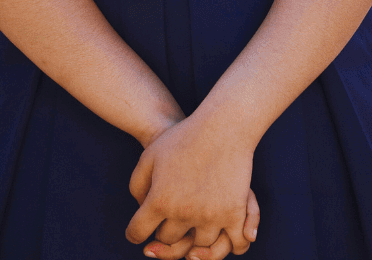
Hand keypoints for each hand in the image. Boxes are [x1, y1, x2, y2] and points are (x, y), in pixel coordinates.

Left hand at [127, 111, 259, 258]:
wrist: (223, 125)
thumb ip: (137, 185)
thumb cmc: (184, 137)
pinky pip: (235, 244)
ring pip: (199, 246)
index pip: (137, 233)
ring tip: (195, 225)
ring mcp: (210, 216)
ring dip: (195, 238)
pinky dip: (232, 246)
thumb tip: (140, 209)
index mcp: (158, 201)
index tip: (139, 232)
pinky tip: (225, 235)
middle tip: (169, 222)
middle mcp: (182, 213)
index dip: (135, 233)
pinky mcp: (234, 213)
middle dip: (165, 233)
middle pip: (168, 240)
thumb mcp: (149, 156)